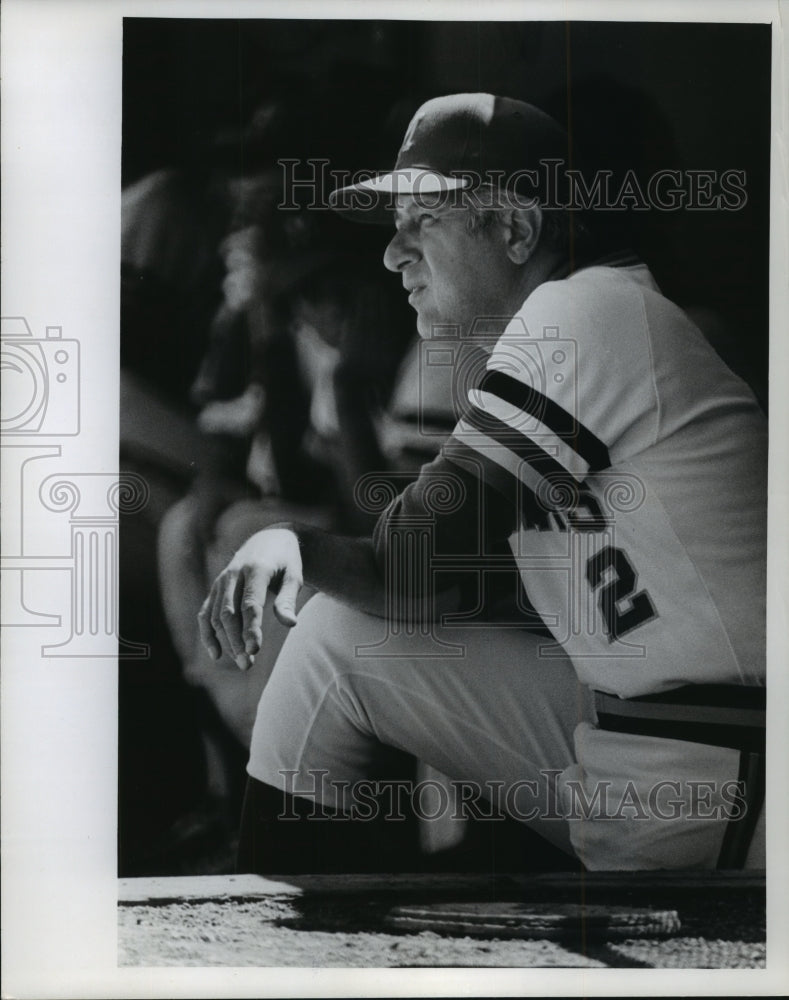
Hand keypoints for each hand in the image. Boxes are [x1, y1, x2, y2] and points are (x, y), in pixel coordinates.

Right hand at [197, 528, 301, 669]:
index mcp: (256, 569)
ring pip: (216, 615)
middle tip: (248, 664)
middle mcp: (233, 574)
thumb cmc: (286, 561)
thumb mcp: (294, 575)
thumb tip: (290, 624)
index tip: (255, 650)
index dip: (251, 628)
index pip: (250, 604)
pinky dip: (207, 633)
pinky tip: (217, 654)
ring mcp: (222, 581)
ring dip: (225, 641)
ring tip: (242, 662)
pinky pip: (206, 613)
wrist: (269, 540)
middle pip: (229, 613)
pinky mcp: (216, 588)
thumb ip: (288, 599)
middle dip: (236, 640)